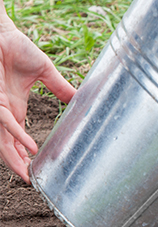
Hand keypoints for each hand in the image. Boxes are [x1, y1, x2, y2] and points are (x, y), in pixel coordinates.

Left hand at [0, 0, 75, 182]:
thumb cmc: (16, 46)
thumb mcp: (45, 71)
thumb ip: (61, 87)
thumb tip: (81, 97)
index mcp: (14, 106)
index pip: (17, 136)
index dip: (23, 153)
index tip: (33, 168)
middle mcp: (4, 110)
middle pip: (8, 143)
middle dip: (17, 163)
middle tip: (29, 180)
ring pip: (3, 138)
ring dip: (13, 157)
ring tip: (26, 174)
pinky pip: (5, 121)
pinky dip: (16, 135)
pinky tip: (28, 147)